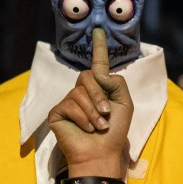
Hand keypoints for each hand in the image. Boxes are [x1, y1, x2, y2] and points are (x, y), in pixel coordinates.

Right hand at [48, 27, 133, 178]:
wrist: (102, 152)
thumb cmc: (115, 131)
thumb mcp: (125, 103)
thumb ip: (117, 82)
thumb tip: (99, 73)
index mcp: (100, 88)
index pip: (98, 64)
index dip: (99, 47)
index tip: (99, 30)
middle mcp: (83, 92)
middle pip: (87, 77)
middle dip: (99, 96)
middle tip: (106, 114)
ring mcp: (69, 101)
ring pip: (79, 91)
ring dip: (93, 111)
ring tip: (98, 126)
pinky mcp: (57, 112)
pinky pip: (70, 104)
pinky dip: (83, 117)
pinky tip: (86, 128)